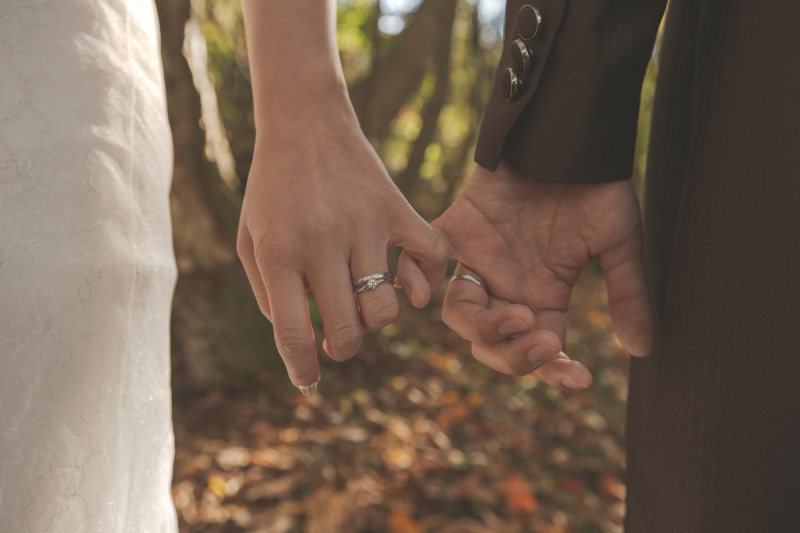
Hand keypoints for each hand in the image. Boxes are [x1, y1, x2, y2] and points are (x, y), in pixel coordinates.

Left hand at [237, 103, 449, 390]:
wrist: (303, 123)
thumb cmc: (271, 189)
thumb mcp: (249, 240)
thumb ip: (269, 295)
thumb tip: (304, 340)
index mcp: (278, 252)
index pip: (293, 332)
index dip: (302, 369)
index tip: (308, 381)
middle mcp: (322, 241)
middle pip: (347, 330)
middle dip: (342, 348)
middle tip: (337, 339)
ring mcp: (365, 225)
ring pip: (387, 309)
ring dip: (376, 320)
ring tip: (362, 301)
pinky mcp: (396, 208)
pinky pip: (431, 259)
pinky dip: (427, 283)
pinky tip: (408, 285)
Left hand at [398, 162, 653, 390]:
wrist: (569, 138)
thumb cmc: (597, 186)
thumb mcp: (619, 244)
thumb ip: (628, 295)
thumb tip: (641, 350)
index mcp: (543, 298)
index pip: (540, 350)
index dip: (554, 372)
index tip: (578, 379)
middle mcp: (506, 287)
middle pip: (492, 344)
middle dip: (514, 356)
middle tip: (543, 339)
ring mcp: (479, 262)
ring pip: (460, 316)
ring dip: (485, 328)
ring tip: (517, 314)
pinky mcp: (455, 231)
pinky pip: (421, 262)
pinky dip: (414, 278)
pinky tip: (426, 293)